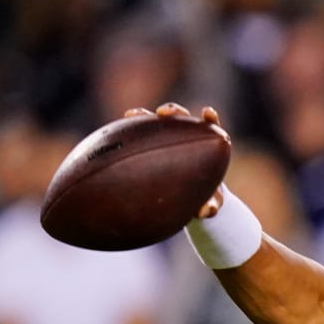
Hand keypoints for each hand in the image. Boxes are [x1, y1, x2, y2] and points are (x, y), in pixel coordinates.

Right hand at [125, 103, 224, 217]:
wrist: (188, 199)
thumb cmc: (203, 197)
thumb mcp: (209, 204)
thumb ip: (210, 207)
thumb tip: (205, 212)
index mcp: (206, 146)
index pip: (209, 126)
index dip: (209, 118)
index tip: (207, 112)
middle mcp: (186, 137)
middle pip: (180, 117)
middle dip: (173, 111)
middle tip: (164, 113)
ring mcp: (166, 139)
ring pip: (155, 123)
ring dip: (144, 116)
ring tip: (132, 114)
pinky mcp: (149, 145)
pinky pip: (137, 138)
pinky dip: (128, 134)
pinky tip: (113, 135)